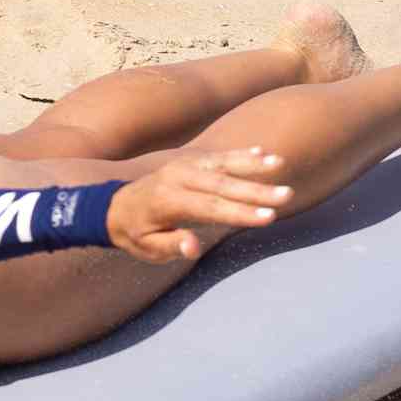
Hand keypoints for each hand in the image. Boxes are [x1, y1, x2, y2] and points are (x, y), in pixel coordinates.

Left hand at [103, 146, 296, 263]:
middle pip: (223, 184)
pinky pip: (217, 156)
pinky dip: (240, 154)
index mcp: (168, 201)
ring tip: (280, 164)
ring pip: (223, 164)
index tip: (268, 217)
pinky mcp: (189, 160)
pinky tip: (263, 153)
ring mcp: (184, 165)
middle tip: (287, 195)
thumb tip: (193, 248)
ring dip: (253, 165)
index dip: (240, 213)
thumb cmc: (135, 233)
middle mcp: (178, 178)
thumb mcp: (147, 248)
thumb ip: (171, 246)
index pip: (211, 208)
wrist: (114, 205)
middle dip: (256, 190)